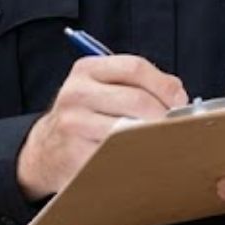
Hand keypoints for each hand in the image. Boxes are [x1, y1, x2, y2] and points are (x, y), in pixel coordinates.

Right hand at [17, 55, 187, 199]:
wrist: (45, 150)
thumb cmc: (86, 115)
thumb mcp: (103, 88)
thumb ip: (138, 84)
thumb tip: (178, 94)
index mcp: (87, 69)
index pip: (135, 67)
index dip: (163, 84)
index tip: (179, 100)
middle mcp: (76, 93)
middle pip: (136, 99)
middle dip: (163, 114)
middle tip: (176, 126)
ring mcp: (74, 124)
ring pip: (128, 129)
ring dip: (152, 136)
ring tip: (162, 140)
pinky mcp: (75, 155)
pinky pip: (117, 155)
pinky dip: (135, 156)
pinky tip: (141, 156)